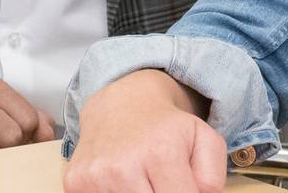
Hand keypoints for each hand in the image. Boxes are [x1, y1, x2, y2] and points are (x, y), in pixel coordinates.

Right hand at [62, 70, 225, 192]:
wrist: (120, 104)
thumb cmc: (165, 127)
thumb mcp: (203, 139)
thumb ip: (213, 177)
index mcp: (161, 154)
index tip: (178, 188)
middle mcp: (123, 167)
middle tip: (160, 183)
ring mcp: (96, 177)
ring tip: (141, 182)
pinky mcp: (75, 183)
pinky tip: (119, 183)